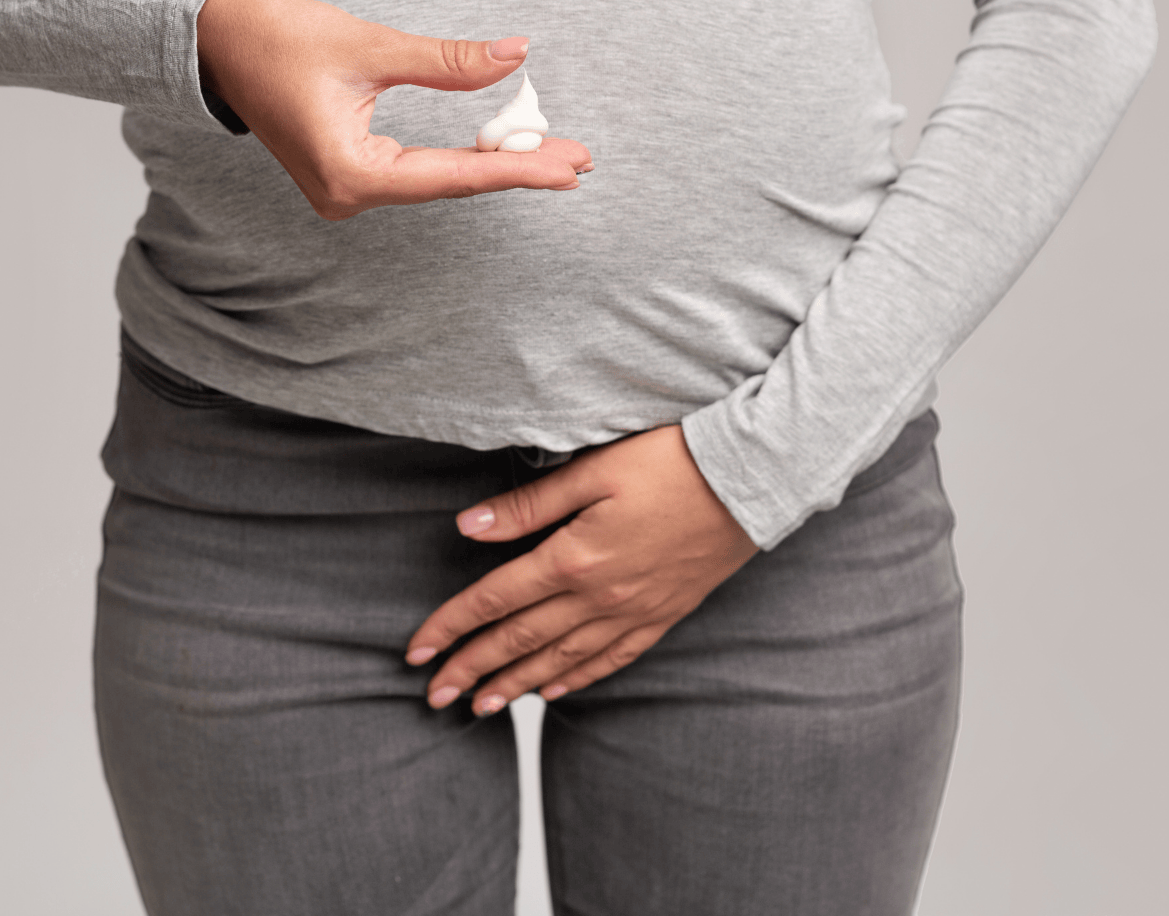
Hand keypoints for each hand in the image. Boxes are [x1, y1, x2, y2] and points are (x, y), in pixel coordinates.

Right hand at [196, 0, 592, 219]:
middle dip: (516, 168)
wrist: (214, 43)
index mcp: (349, 175)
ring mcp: (345, 190)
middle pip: (451, 185)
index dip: (516, 170)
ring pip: (437, 180)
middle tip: (581, 160)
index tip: (569, 168)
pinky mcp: (347, 175)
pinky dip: (461, 158)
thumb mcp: (369, 44)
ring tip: (557, 153)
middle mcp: (347, 196)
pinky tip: (504, 149)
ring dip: (494, 163)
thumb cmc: (276, 38)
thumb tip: (516, 56)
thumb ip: (446, 62)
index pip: (452, 176)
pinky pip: (416, 172)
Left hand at [405, 426, 758, 713]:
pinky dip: (577, 679)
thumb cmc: (671, 461)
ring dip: (516, 684)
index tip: (416, 652)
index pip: (494, 600)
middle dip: (471, 670)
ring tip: (481, 707)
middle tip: (433, 699)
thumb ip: (528, 506)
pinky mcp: (664, 614)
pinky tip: (554, 692)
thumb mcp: (593, 470)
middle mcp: (599, 596)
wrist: (753, 479)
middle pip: (520, 640)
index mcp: (573, 558)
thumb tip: (468, 528)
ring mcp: (634, 612)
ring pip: (562, 660)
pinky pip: (612, 660)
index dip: (451, 626)